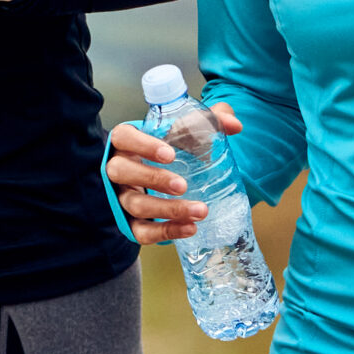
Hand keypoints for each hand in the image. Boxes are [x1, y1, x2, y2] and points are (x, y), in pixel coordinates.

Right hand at [103, 106, 243, 243]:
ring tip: (198, 210)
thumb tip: (235, 125)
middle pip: (121, 172)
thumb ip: (210, 121)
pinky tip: (189, 228)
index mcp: (127, 142)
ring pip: (134, 205)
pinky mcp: (130, 222)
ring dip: (166, 210)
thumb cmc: (173, 147)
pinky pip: (140, 231)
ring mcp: (122, 197)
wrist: (169, 175)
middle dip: (153, 179)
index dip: (142, 145)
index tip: (170, 154)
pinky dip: (164, 232)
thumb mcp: (189, 130)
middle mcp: (118, 168)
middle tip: (183, 185)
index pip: (122, 137)